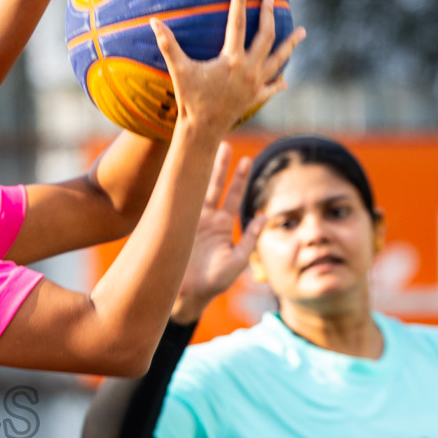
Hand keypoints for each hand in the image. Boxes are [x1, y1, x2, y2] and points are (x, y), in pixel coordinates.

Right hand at [153, 0, 305, 141]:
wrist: (202, 129)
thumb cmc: (189, 98)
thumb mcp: (178, 70)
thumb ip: (167, 45)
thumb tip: (153, 21)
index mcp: (232, 59)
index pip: (237, 23)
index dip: (239, 1)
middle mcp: (249, 69)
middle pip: (266, 35)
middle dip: (269, 14)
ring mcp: (256, 83)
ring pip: (279, 59)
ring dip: (291, 44)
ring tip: (302, 31)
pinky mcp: (256, 97)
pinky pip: (272, 86)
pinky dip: (279, 82)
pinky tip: (285, 79)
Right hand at [172, 144, 265, 322]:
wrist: (184, 296)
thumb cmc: (212, 283)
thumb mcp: (237, 262)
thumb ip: (250, 239)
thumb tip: (264, 217)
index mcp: (222, 226)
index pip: (233, 195)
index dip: (240, 177)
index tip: (247, 159)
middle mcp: (206, 219)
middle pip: (214, 184)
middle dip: (220, 165)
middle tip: (224, 142)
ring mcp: (188, 220)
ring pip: (196, 188)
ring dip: (200, 169)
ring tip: (203, 147)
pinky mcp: (174, 225)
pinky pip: (177, 201)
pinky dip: (178, 185)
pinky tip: (180, 169)